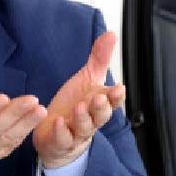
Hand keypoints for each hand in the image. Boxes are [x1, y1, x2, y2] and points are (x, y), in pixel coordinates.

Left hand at [32, 31, 125, 168]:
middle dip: (101, 108)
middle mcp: (90, 120)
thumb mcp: (86, 79)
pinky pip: (62, 139)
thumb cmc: (74, 106)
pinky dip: (61, 132)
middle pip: (100, 116)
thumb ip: (99, 58)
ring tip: (79, 107)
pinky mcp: (59, 141)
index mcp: (98, 104)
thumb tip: (111, 34)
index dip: (116, 97)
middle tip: (98, 98)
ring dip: (82, 119)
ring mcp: (75, 132)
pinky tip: (58, 122)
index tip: (119, 88)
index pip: (112, 101)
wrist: (56, 135)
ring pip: (84, 128)